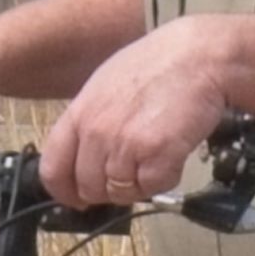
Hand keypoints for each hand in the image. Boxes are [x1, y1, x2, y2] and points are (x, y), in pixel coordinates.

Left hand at [34, 9, 254, 211]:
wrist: (201, 57)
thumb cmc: (162, 64)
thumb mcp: (108, 84)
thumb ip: (92, 121)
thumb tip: (88, 156)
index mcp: (80, 112)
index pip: (53, 169)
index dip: (65, 191)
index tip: (76, 198)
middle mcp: (96, 131)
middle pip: (88, 188)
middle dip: (109, 189)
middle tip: (131, 173)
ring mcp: (124, 144)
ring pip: (120, 192)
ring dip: (139, 183)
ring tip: (156, 155)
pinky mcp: (155, 155)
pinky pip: (151, 188)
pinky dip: (164, 179)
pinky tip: (172, 155)